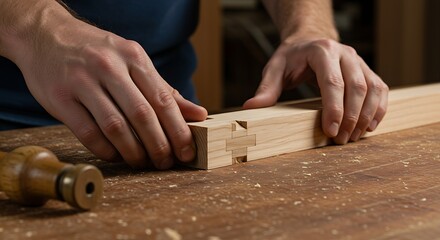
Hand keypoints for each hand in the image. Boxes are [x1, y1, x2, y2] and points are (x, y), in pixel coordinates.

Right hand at [14, 10, 206, 168]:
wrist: (45, 35)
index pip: (162, 99)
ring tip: (142, 163)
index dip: (178, 130)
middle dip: (159, 145)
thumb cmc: (98, 53)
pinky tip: (116, 155)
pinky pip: (88, 133)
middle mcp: (109, 67)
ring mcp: (82, 81)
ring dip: (133, 152)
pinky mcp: (60, 98)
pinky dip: (106, 150)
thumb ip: (164, 90)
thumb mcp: (133, 61)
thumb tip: (199, 114)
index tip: (187, 152)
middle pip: (142, 115)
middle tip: (166, 162)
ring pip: (115, 126)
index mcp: (133, 56)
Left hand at [244, 37, 388, 143]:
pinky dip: (379, 109)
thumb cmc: (292, 57)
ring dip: (367, 116)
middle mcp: (345, 54)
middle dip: (351, 117)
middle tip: (341, 140)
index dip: (334, 108)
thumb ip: (266, 88)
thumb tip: (250, 107)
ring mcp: (359, 61)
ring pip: (372, 89)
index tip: (331, 131)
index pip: (332, 82)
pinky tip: (370, 126)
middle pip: (356, 87)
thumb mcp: (275, 69)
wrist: (310, 41)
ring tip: (354, 137)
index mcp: (322, 52)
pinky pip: (380, 89)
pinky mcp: (367, 70)